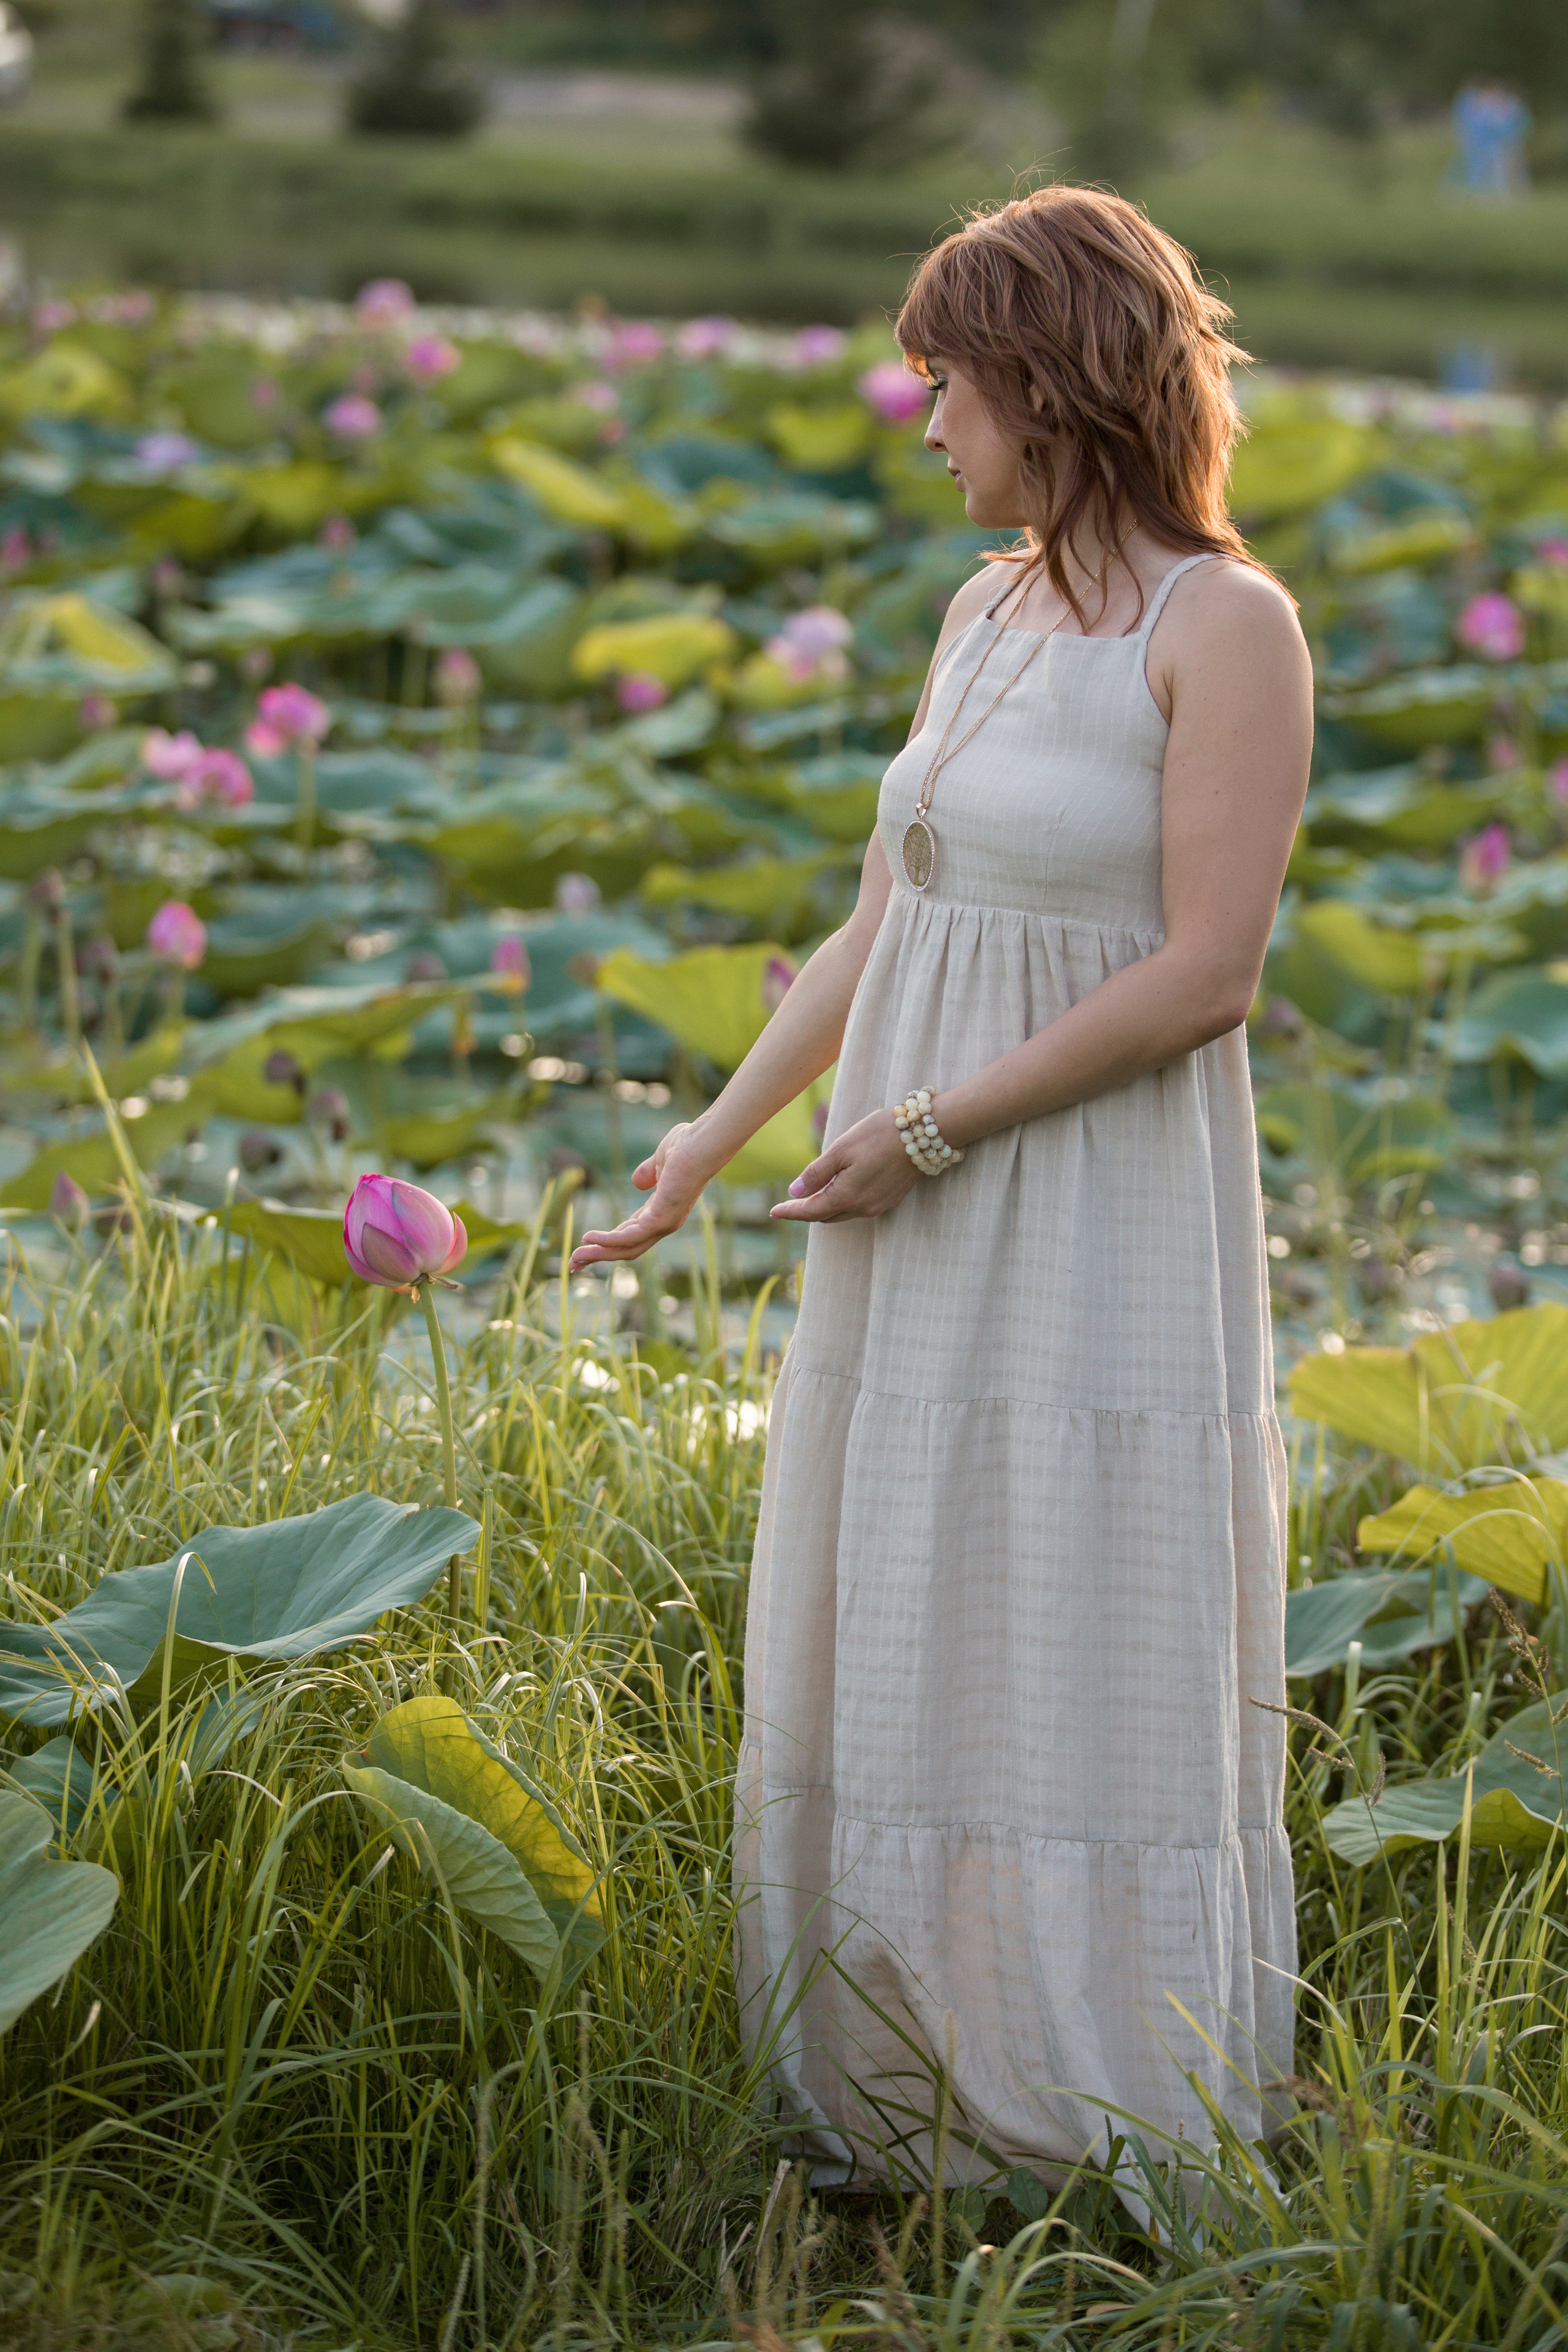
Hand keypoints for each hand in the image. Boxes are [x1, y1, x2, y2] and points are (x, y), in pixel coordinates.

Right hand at [568, 1121, 712, 1267]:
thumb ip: (647, 1173)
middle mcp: (663, 1224)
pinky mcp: (661, 1219)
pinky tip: (588, 1238)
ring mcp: (663, 1224)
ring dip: (598, 1254)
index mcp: (660, 1212)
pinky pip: (629, 1236)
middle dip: (599, 1257)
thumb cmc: (686, 1147)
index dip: (606, 1242)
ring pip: (626, 1248)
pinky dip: (607, 1239)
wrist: (702, 1143)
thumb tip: (637, 1182)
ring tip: (574, 1258)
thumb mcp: (659, 1162)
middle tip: (573, 1264)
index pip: (629, 1235)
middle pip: (626, 1249)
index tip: (582, 1245)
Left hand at [769, 1107, 919, 1224]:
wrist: (925, 1134)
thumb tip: (795, 1191)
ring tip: (809, 1196)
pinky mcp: (890, 1199)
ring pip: (842, 1213)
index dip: (790, 1211)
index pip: (810, 1211)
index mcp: (847, 1196)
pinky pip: (858, 1207)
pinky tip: (838, 1190)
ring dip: (824, 1207)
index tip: (772, 1212)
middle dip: (805, 1210)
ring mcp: (878, 1206)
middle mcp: (862, 1208)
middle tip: (787, 1204)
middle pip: (825, 1216)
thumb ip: (817, 1173)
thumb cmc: (880, 1136)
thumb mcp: (841, 1149)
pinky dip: (842, 1202)